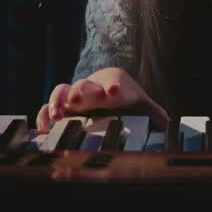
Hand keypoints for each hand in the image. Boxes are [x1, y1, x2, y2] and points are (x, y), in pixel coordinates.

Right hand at [34, 67, 170, 133]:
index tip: (112, 91)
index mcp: (115, 85)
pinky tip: (44, 128)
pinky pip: (47, 106)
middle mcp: (93, 87)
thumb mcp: (141, 105)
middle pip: (86, 85)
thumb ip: (153, 114)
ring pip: (62, 90)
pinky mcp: (62, 105)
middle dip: (82, 92)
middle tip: (77, 100)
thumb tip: (167, 123)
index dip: (113, 88)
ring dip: (58, 100)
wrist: (108, 86)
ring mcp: (75, 95)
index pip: (115, 84)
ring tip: (57, 114)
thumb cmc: (126, 97)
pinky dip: (44, 114)